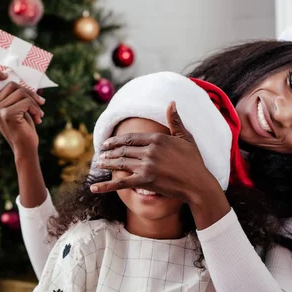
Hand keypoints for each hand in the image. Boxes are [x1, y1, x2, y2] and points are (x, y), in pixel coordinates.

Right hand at [0, 70, 45, 157]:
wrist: (25, 148)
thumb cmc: (22, 127)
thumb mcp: (15, 107)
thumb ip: (13, 94)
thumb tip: (20, 77)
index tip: (6, 75)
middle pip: (11, 85)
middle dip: (29, 92)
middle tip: (39, 102)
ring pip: (21, 92)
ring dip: (34, 102)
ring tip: (38, 113)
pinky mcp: (8, 114)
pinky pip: (27, 102)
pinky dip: (36, 109)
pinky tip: (38, 118)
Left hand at [91, 101, 211, 202]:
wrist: (198, 184)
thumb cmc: (194, 161)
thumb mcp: (186, 138)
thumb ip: (175, 121)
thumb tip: (171, 103)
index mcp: (158, 138)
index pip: (131, 138)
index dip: (116, 141)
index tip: (107, 143)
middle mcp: (150, 150)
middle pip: (123, 150)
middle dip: (109, 152)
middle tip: (100, 153)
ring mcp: (146, 166)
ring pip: (120, 163)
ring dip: (107, 163)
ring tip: (99, 163)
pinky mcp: (145, 181)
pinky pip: (121, 183)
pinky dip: (105, 186)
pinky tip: (93, 188)